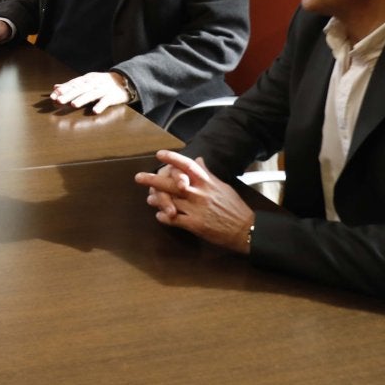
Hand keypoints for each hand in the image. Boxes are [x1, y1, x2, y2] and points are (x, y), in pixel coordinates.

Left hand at [51, 71, 131, 113]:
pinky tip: (95, 111)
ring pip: (92, 94)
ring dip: (82, 99)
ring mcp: (103, 89)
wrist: (124, 81)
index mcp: (86, 79)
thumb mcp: (86, 82)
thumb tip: (55, 87)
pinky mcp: (112, 96)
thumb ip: (71, 85)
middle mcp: (93, 83)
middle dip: (69, 94)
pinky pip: (106, 101)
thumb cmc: (101, 83)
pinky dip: (101, 105)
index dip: (63, 90)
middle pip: (80, 89)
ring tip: (73, 104)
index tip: (53, 96)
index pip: (73, 84)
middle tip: (59, 100)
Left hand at [133, 150, 253, 253]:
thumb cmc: (234, 207)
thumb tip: (198, 159)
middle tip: (138, 177)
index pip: (188, 166)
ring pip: (170, 201)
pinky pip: (175, 220)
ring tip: (149, 200)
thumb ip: (207, 173)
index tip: (159, 154)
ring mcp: (197, 209)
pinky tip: (159, 216)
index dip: (173, 158)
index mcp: (207, 183)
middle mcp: (200, 193)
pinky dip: (165, 217)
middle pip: (173, 183)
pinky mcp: (196, 225)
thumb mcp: (222, 186)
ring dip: (157, 200)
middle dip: (153, 180)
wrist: (246, 230)